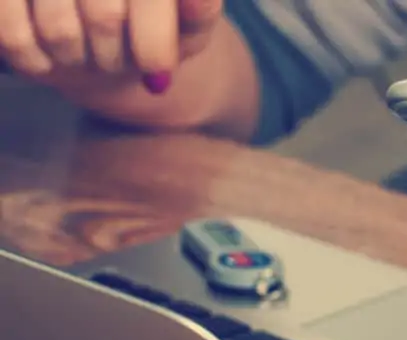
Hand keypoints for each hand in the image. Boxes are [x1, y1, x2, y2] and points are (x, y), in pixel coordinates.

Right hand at [0, 0, 222, 92]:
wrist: (108, 34)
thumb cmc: (156, 28)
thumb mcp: (189, 25)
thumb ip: (198, 12)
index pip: (145, 2)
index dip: (153, 45)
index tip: (158, 75)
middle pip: (104, 18)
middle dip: (115, 56)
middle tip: (116, 59)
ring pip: (60, 31)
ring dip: (77, 60)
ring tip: (87, 52)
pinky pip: (14, 35)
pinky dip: (35, 60)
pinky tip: (49, 60)